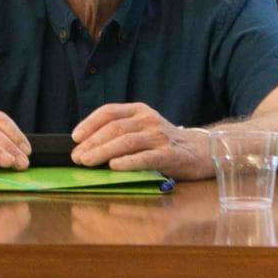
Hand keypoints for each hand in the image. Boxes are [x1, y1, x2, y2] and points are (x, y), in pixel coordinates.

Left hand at [71, 102, 213, 179]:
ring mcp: (160, 136)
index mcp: (139, 110)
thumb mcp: (144, 128)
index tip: (75, 137)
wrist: (202, 150)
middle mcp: (148, 120)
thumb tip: (88, 146)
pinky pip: (145, 157)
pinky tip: (113, 167)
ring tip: (87, 162)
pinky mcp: (169, 154)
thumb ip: (122, 132)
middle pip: (115, 128)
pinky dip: (127, 162)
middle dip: (92, 142)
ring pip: (126, 141)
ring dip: (103, 152)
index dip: (89, 123)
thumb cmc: (166, 142)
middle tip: (77, 156)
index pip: (109, 111)